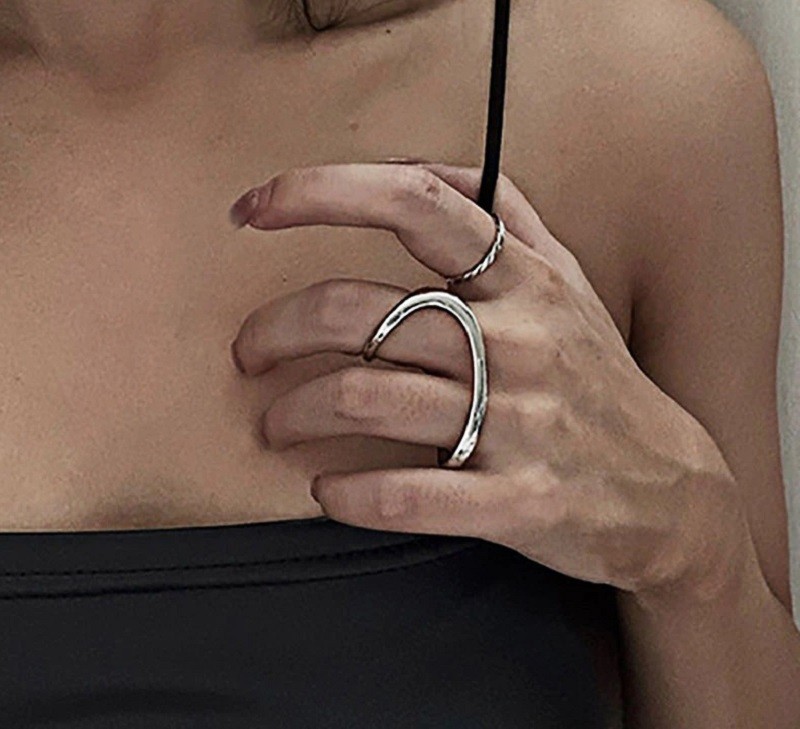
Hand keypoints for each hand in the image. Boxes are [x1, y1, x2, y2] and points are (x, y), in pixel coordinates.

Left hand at [229, 161, 751, 602]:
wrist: (674, 491)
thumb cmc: (602, 379)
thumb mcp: (572, 283)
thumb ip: (508, 217)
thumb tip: (424, 170)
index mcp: (525, 280)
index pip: (416, 204)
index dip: (324, 193)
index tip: (256, 209)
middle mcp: (519, 340)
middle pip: (361, 311)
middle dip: (278, 328)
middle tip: (249, 351)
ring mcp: (519, 422)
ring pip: (367, 399)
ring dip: (294, 412)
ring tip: (275, 422)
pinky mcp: (517, 500)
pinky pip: (405, 496)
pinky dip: (346, 495)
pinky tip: (326, 490)